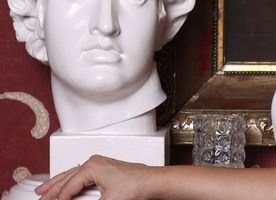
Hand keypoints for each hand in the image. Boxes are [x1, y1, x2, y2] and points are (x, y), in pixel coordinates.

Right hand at [35, 155, 150, 199]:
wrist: (152, 182)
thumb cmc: (135, 187)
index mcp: (91, 167)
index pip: (67, 188)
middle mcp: (94, 162)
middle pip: (65, 178)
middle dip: (51, 189)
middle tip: (38, 198)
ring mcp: (100, 164)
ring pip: (71, 174)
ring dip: (57, 183)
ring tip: (43, 191)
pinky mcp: (105, 169)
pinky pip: (80, 174)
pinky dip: (70, 181)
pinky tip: (65, 185)